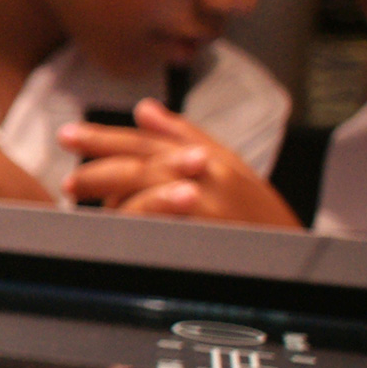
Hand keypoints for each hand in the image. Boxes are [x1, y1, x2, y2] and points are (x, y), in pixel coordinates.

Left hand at [59, 100, 300, 228]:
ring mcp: (204, 200)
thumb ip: (184, 136)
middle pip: (138, 162)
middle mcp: (204, 171)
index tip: (70, 136)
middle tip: (68, 180)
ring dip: (108, 196)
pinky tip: (111, 223)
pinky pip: (156, 221)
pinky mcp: (204, 227)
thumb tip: (144, 109)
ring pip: (142, 189)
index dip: (104, 138)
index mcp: (206, 155)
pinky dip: (134, 220)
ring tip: (79, 202)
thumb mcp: (231, 167)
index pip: (145, 140)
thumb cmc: (263, 218)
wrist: (298, 258)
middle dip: (96, 167)